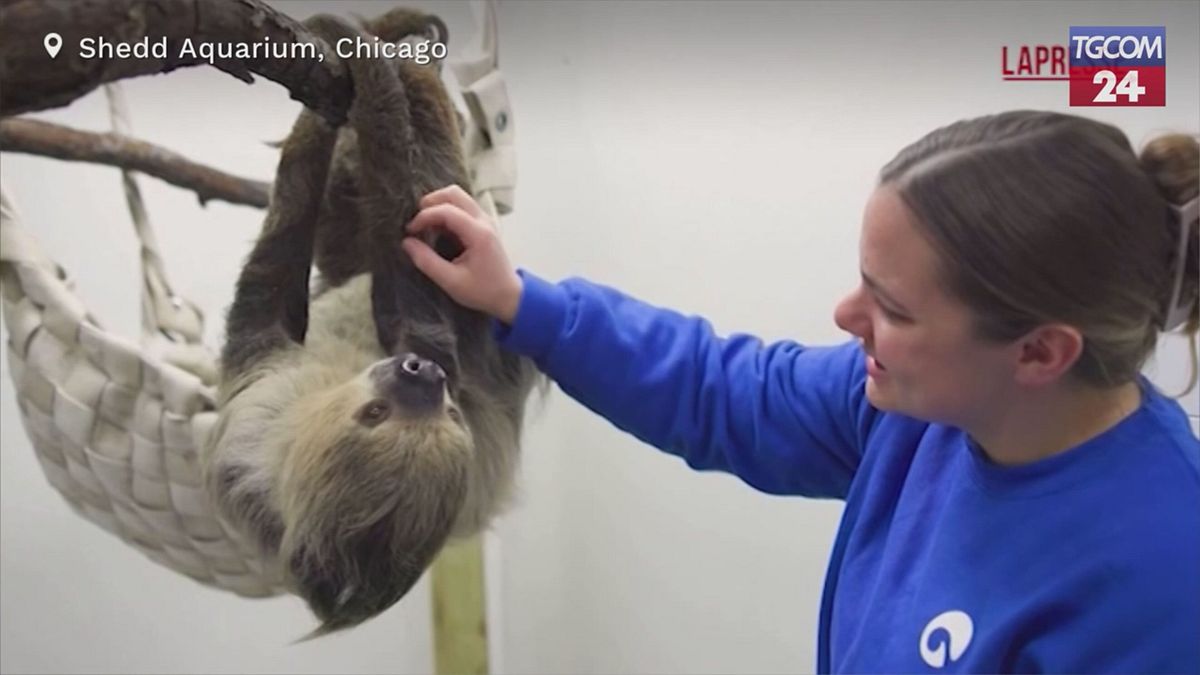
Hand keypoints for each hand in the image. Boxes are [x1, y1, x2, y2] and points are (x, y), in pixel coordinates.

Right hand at [402, 186, 522, 323]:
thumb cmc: (482, 291)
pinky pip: (463, 207)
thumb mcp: (451, 281)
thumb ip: (427, 261)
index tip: (410, 231)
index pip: (447, 211)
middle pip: (454, 193)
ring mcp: (486, 220)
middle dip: (431, 202)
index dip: (424, 216)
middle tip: (417, 221)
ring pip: (459, 197)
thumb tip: (406, 243)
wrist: (509, 296)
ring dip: (439, 205)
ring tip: (426, 225)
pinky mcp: (484, 225)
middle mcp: (484, 221)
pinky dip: (447, 211)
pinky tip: (438, 229)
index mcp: (478, 234)